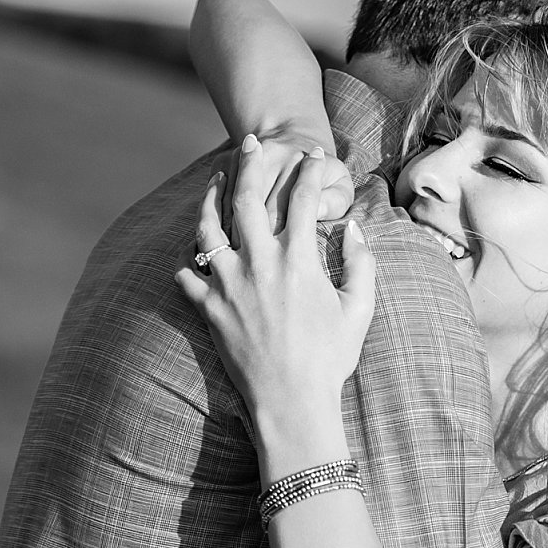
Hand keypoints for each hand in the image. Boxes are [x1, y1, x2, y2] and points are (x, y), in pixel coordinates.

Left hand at [177, 139, 377, 463]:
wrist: (291, 403)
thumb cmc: (329, 360)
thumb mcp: (358, 309)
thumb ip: (360, 264)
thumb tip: (354, 231)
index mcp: (298, 259)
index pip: (302, 199)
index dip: (308, 173)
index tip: (310, 158)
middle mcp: (259, 263)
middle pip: (248, 198)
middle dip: (250, 164)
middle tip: (250, 144)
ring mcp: (228, 284)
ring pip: (208, 228)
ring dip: (209, 199)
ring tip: (212, 182)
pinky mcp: (208, 309)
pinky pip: (187, 277)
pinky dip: (188, 264)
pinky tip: (192, 255)